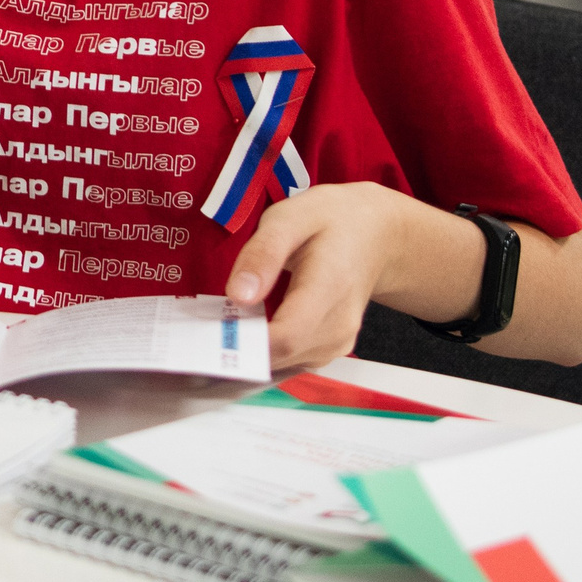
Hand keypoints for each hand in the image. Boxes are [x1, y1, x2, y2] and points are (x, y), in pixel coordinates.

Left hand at [224, 182, 481, 374]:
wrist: (376, 235)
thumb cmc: (329, 221)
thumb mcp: (291, 218)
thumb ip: (264, 254)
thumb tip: (238, 295)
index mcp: (330, 288)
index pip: (285, 338)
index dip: (242, 343)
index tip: (206, 330)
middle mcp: (339, 326)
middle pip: (279, 356)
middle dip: (238, 344)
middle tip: (205, 322)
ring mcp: (338, 342)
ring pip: (283, 363)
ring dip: (249, 348)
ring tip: (225, 319)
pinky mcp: (331, 348)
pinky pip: (291, 359)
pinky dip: (265, 348)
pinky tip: (249, 324)